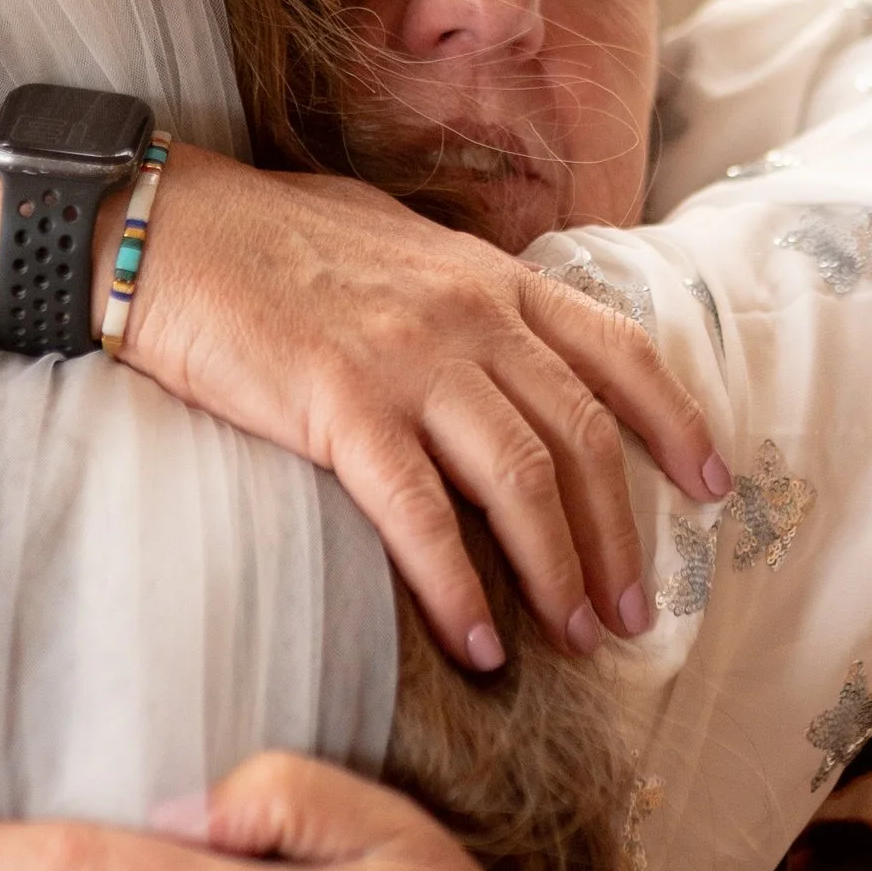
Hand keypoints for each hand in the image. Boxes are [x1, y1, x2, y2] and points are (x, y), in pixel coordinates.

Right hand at [104, 149, 728, 669]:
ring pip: (521, 477)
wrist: (160, 228)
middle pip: (581, 436)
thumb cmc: (267, 238)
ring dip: (558, 569)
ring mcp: (407, 356)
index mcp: (488, 276)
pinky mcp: (338, 404)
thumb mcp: (395, 245)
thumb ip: (459, 295)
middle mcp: (467, 312)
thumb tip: (500, 342)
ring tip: (575, 639)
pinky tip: (478, 642)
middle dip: (620, 534)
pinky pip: (419, 513)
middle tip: (635, 612)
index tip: (712, 486)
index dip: (674, 422)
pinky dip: (457, 584)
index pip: (615, 349)